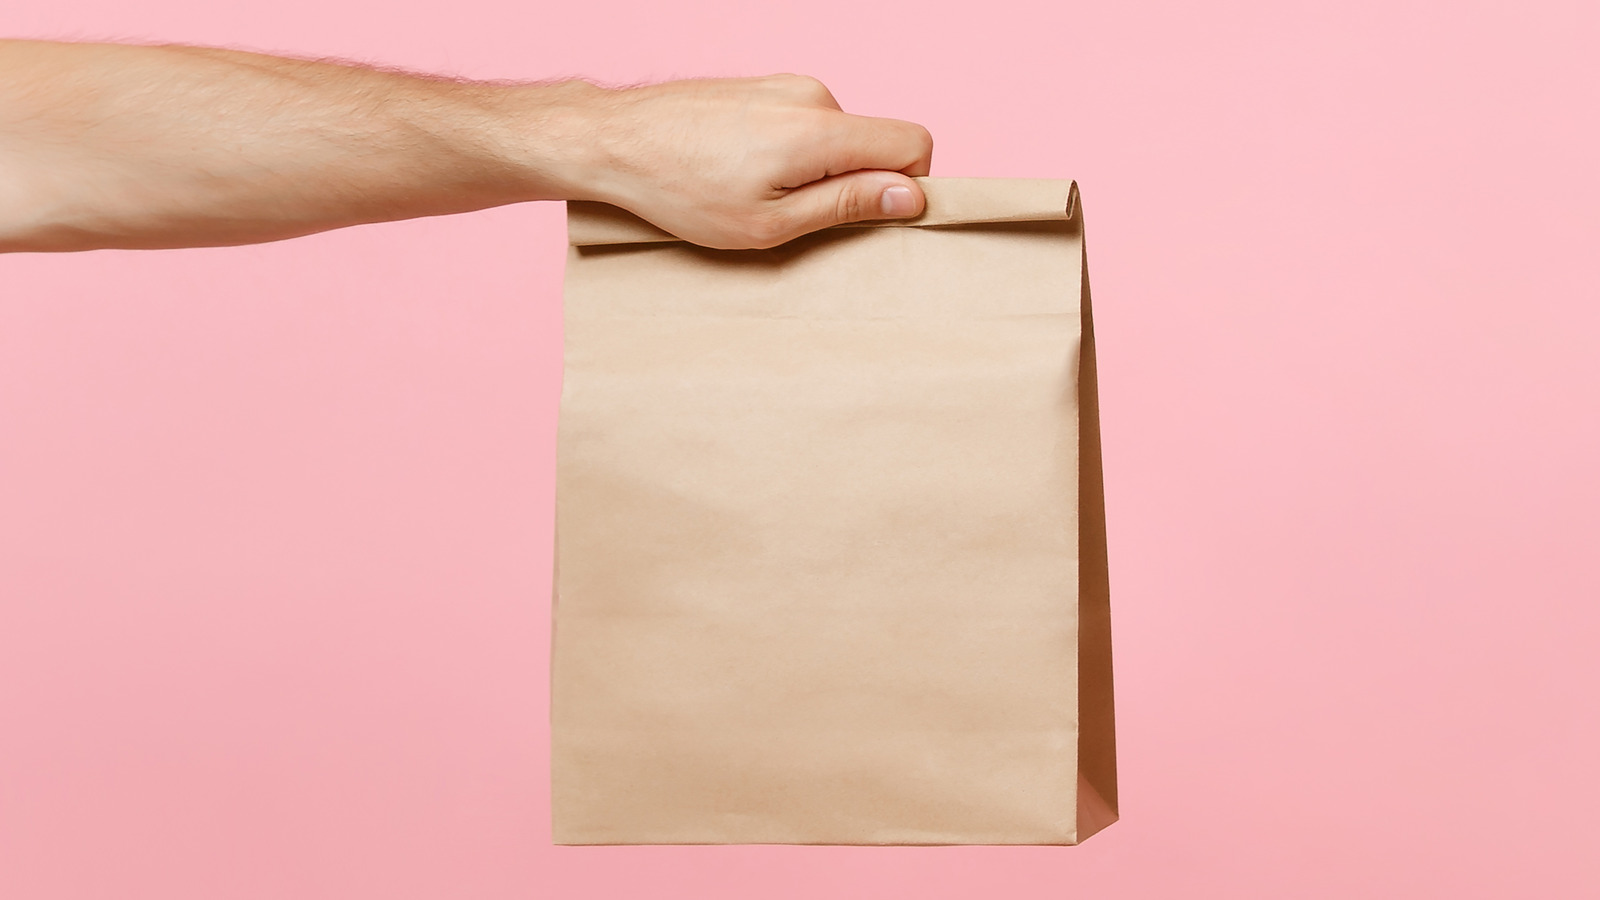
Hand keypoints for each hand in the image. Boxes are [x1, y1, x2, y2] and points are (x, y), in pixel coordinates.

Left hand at [566, 75, 932, 249]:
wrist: (612, 141)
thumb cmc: (680, 190)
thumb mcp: (768, 224)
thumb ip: (846, 206)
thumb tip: (911, 197)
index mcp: (820, 130)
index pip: (913, 143)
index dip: (907, 186)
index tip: (871, 217)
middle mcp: (811, 95)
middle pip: (874, 143)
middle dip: (852, 185)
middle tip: (793, 217)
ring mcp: (785, 85)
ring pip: (838, 138)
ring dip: (817, 172)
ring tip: (755, 194)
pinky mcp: (764, 87)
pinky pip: (807, 125)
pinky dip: (791, 155)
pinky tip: (741, 173)